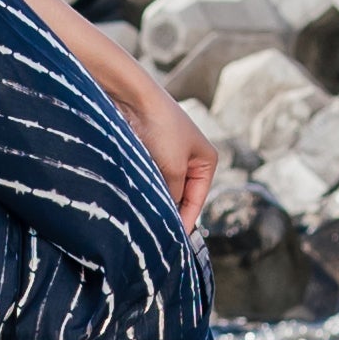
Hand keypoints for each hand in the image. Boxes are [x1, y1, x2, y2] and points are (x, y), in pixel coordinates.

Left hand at [109, 63, 219, 233]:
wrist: (133, 97)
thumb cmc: (161, 127)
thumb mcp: (173, 167)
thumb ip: (174, 194)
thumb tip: (169, 218)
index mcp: (206, 161)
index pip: (197, 199)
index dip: (186, 220)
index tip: (174, 242)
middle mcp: (189, 159)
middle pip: (180, 196)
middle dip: (169, 212)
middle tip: (156, 237)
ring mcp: (167, 155)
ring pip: (162, 188)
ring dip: (154, 201)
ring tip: (143, 222)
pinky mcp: (147, 152)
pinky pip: (148, 178)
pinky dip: (143, 190)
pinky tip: (133, 203)